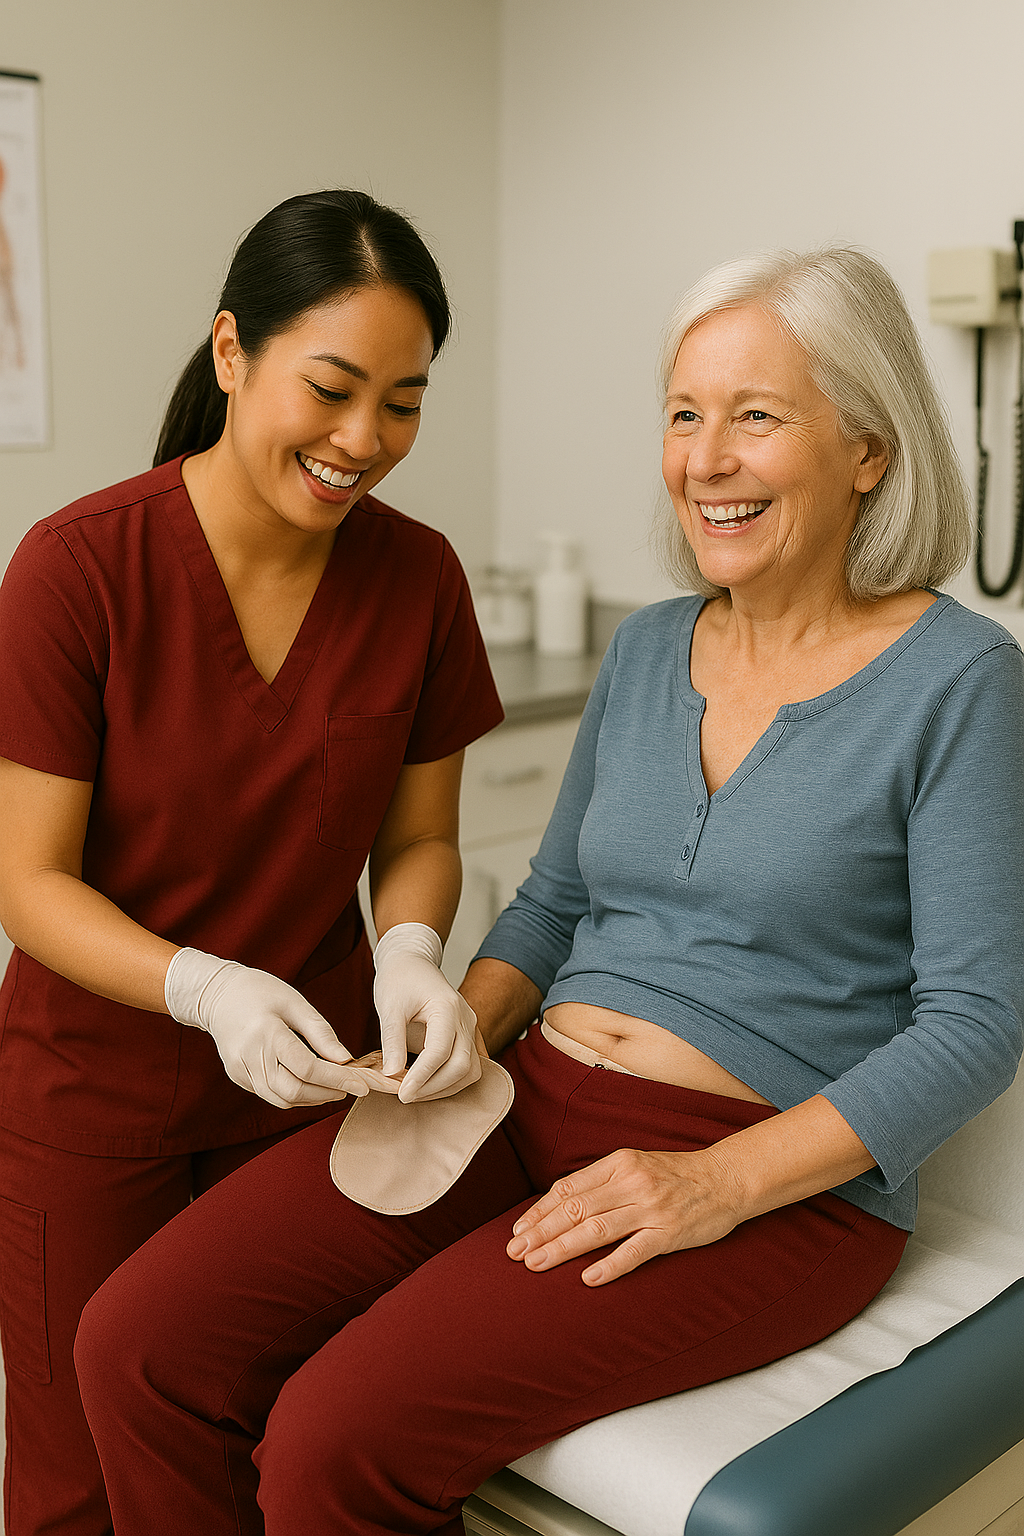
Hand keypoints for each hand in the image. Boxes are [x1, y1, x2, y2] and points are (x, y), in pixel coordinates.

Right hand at [164, 947, 371, 1109]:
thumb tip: (346, 1059)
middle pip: (293, 1091)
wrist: (218, 995)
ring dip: (311, 1099)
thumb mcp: (295, 1002)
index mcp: (267, 1032)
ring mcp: (240, 1069)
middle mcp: (250, 1056)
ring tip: (334, 1088)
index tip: (361, 1085)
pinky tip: (310, 1084)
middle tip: (350, 1087)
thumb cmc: (260, 992)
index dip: (336, 1080)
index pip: (306, 1067)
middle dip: (326, 1094)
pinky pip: (269, 1095)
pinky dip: (293, 1095)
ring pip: (281, 1100)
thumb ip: (320, 1032)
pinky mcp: (238, 1076)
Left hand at [373, 923, 482, 1101]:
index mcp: (447, 1007)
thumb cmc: (399, 979)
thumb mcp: (389, 1007)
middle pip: (462, 1066)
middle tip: (405, 1096)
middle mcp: (465, 1018)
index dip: (422, 1076)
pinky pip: (469, 1066)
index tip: (402, 1093)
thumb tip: (392, 1075)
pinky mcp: (467, 1036)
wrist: (411, 962)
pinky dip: (451, 1081)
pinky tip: (428, 1085)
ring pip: (471, 1071)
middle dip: (434, 1087)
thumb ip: (392, 1040)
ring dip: (445, 1088)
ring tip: (415, 1092)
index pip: (441, 1051)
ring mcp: (470, 1028)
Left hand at [506, 1145, 743, 1285]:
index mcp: (618, 1163)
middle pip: (576, 1209)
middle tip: (515, 1253)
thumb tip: (560, 1203)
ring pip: (597, 1229)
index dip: (539, 1211)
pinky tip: (587, 1278)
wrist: (726, 1179)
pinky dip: (609, 1265)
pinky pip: (635, 1251)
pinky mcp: (670, 1233)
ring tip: (536, 1264)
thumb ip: (602, 1181)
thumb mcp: (635, 1165)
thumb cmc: (676, 1175)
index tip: (518, 1231)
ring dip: (562, 1248)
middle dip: (541, 1232)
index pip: (569, 1189)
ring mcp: (651, 1208)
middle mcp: (631, 1183)